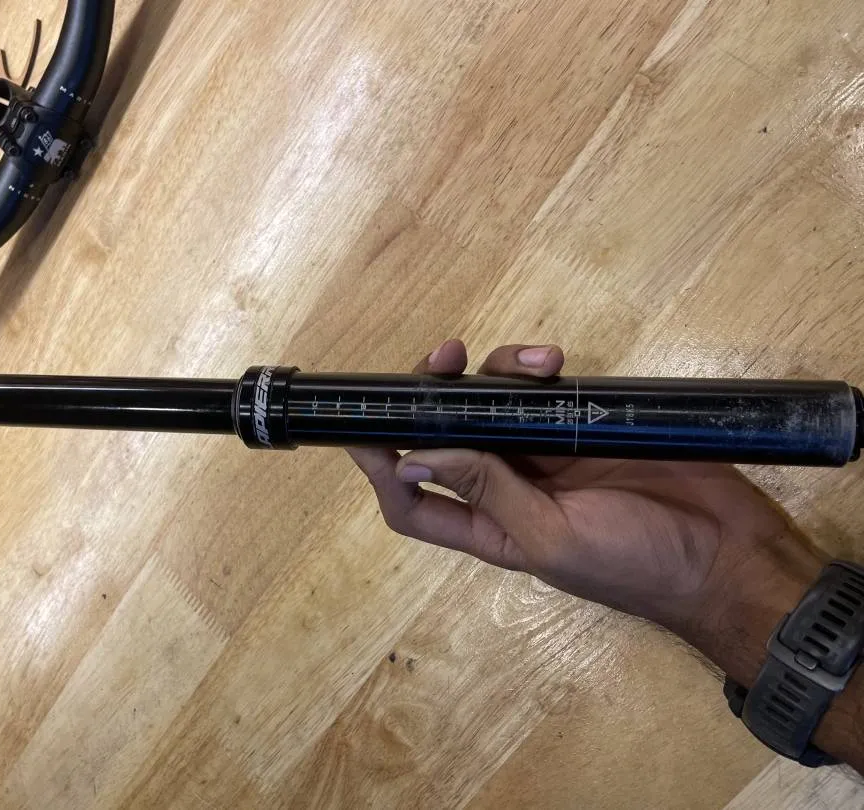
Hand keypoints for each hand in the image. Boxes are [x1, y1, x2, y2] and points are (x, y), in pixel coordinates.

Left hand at [347, 340, 822, 643]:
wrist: (731, 553)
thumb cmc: (637, 564)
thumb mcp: (551, 538)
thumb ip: (486, 492)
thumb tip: (410, 457)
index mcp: (488, 528)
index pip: (413, 500)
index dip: (380, 466)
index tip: (361, 424)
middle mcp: (507, 486)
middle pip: (446, 434)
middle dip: (434, 396)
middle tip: (445, 356)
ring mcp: (545, 451)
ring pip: (492, 401)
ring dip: (494, 372)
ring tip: (531, 358)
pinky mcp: (584, 422)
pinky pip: (542, 387)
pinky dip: (537, 368)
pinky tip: (553, 358)